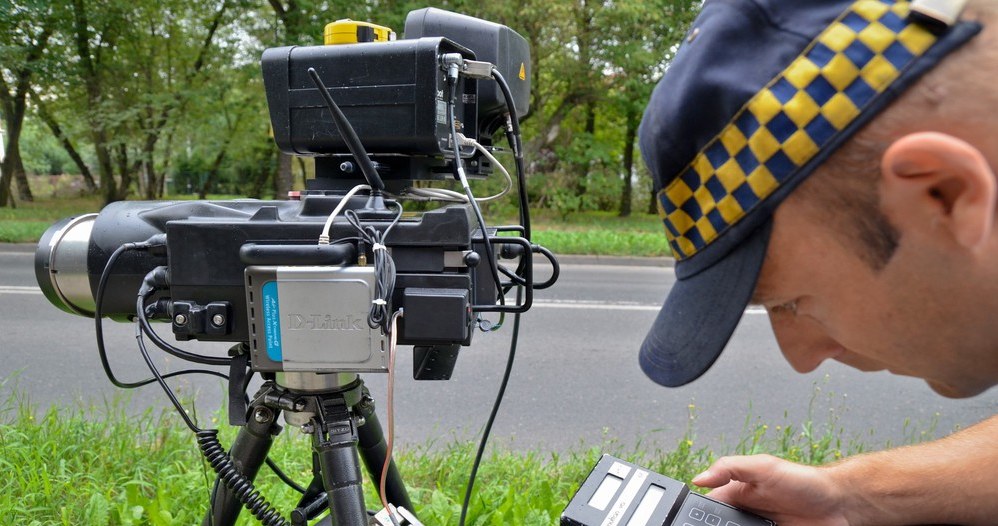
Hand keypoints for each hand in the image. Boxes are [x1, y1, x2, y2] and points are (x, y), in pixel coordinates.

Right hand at [692, 454, 850, 525]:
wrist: (840, 505)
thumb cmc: (804, 481)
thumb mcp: (764, 467)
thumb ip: (730, 468)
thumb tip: (699, 478)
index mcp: (739, 493)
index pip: (711, 506)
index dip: (702, 513)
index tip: (697, 521)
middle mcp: (748, 514)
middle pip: (723, 524)